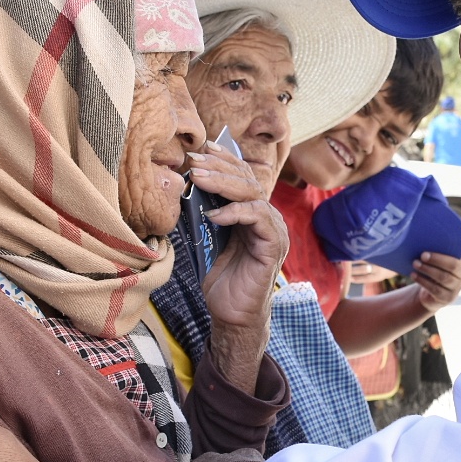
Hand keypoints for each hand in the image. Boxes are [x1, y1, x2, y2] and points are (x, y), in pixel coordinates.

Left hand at [188, 145, 287, 331]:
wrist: (232, 313)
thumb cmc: (220, 277)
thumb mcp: (207, 237)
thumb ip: (204, 212)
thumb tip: (186, 184)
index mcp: (253, 212)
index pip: (243, 176)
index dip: (225, 159)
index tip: (204, 148)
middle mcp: (267, 217)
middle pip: (249, 180)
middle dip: (220, 167)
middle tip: (195, 161)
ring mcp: (273, 230)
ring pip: (254, 194)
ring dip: (224, 183)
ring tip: (199, 178)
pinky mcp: (273, 245)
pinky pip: (258, 217)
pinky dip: (236, 212)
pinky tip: (214, 213)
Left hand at [410, 251, 460, 311]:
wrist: (432, 293)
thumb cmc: (434, 270)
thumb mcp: (438, 261)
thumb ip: (436, 251)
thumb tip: (422, 238)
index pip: (456, 258)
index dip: (441, 256)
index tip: (425, 252)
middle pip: (452, 267)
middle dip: (436, 260)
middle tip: (421, 256)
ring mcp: (455, 288)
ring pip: (443, 278)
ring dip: (427, 270)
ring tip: (415, 264)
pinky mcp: (446, 298)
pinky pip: (435, 289)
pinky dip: (423, 281)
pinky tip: (413, 275)